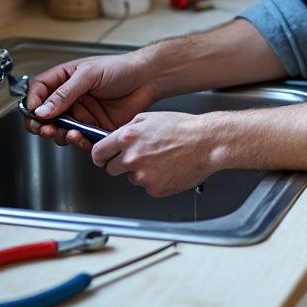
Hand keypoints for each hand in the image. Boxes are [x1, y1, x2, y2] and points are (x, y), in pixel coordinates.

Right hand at [23, 53, 159, 149]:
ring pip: (61, 130)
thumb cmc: (121, 68)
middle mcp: (71, 99)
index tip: (32, 112)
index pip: (39, 91)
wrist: (147, 79)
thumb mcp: (89, 74)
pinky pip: (80, 139)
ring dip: (57, 134)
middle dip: (40, 124)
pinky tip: (77, 136)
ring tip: (62, 132)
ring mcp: (82, 114)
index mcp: (65, 80)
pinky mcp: (95, 128)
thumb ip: (65, 93)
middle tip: (43, 128)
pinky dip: (77, 141)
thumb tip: (42, 109)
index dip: (32, 102)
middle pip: (45, 115)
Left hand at [92, 112, 216, 196]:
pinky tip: (167, 169)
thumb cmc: (184, 129)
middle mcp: (132, 157)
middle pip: (111, 168)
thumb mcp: (150, 118)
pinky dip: (155, 181)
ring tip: (160, 160)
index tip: (102, 158)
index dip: (100, 156)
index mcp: (128, 138)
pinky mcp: (155, 189)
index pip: (98, 152)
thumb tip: (117, 137)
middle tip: (138, 158)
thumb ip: (129, 128)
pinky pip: (147, 187)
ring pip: (130, 178)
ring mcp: (143, 175)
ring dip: (140, 172)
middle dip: (120, 164)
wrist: (207, 144)